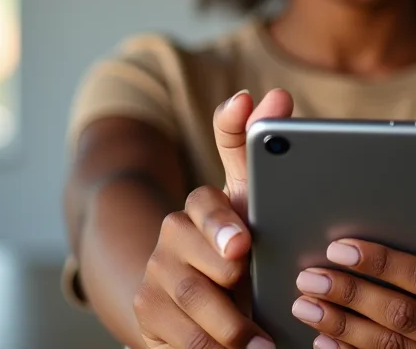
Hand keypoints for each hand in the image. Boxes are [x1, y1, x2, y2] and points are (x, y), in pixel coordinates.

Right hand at [134, 88, 293, 348]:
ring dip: (221, 331)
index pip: (205, 208)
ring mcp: (154, 281)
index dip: (222, 227)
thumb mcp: (249, 191)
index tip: (243, 244)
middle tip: (253, 314)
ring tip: (259, 348)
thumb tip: (271, 93)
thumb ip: (253, 144)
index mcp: (199, 207)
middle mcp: (170, 239)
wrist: (191, 286)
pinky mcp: (145, 320)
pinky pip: (169, 342)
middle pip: (190, 267)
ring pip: (180, 306)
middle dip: (223, 291)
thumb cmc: (235, 231)